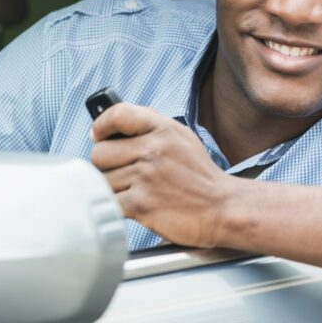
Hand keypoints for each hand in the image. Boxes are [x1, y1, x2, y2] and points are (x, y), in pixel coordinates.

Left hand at [90, 103, 237, 247]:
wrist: (223, 208)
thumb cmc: (200, 176)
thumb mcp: (181, 138)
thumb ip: (150, 126)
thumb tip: (110, 125)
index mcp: (163, 129)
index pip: (117, 114)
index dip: (101, 125)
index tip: (98, 135)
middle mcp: (153, 150)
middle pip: (99, 153)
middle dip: (106, 165)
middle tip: (123, 172)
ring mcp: (146, 177)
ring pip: (101, 180)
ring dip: (113, 189)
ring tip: (136, 191)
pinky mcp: (141, 204)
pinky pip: (109, 202)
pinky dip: (116, 207)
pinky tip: (134, 206)